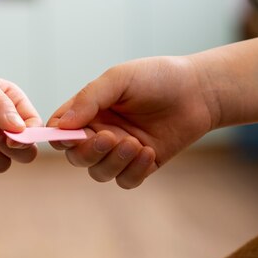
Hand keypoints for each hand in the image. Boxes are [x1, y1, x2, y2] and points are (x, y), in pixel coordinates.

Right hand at [47, 56, 215, 188]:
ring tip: (136, 143)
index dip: (58, 137)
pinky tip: (149, 151)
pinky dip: (134, 171)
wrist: (198, 91)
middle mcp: (100, 132)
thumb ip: (89, 99)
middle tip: (111, 137)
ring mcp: (120, 151)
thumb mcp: (119, 79)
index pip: (60, 130)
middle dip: (89, 151)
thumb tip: (62, 125)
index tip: (70, 136)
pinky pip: (125, 180)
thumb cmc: (156, 77)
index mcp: (88, 111)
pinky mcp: (141, 165)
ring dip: (114, 161)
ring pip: (99, 172)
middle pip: (76, 156)